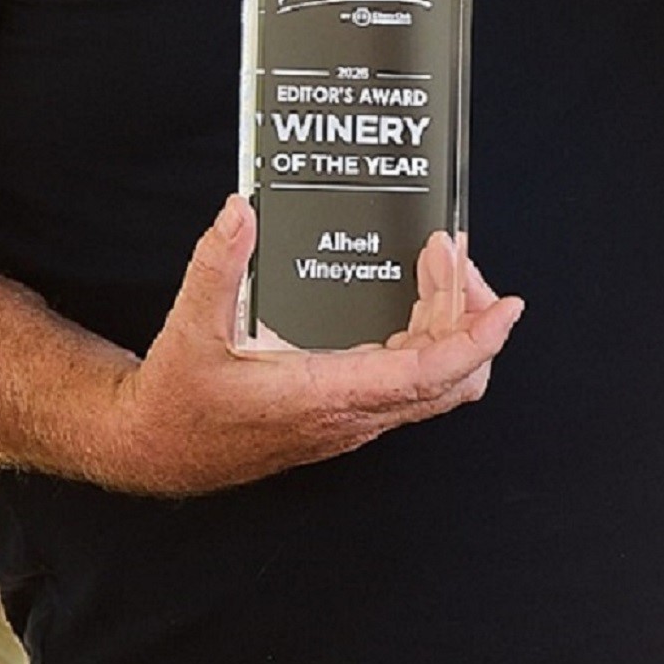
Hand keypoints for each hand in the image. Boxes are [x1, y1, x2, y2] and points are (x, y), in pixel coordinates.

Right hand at [97, 201, 521, 495]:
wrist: (156, 451)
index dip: (474, 341)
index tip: (507, 308)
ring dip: (451, 324)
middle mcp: (352, 414)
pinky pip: (413, 379)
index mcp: (324, 395)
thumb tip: (240, 212)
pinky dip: (429, 337)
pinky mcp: (350, 410)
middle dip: (470, 317)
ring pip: (437, 382)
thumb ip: (217, 267)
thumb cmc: (176, 402)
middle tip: (454, 259)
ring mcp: (355, 417)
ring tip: (439, 266)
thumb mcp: (189, 329)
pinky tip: (413, 296)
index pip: (426, 375)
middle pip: (450, 378)